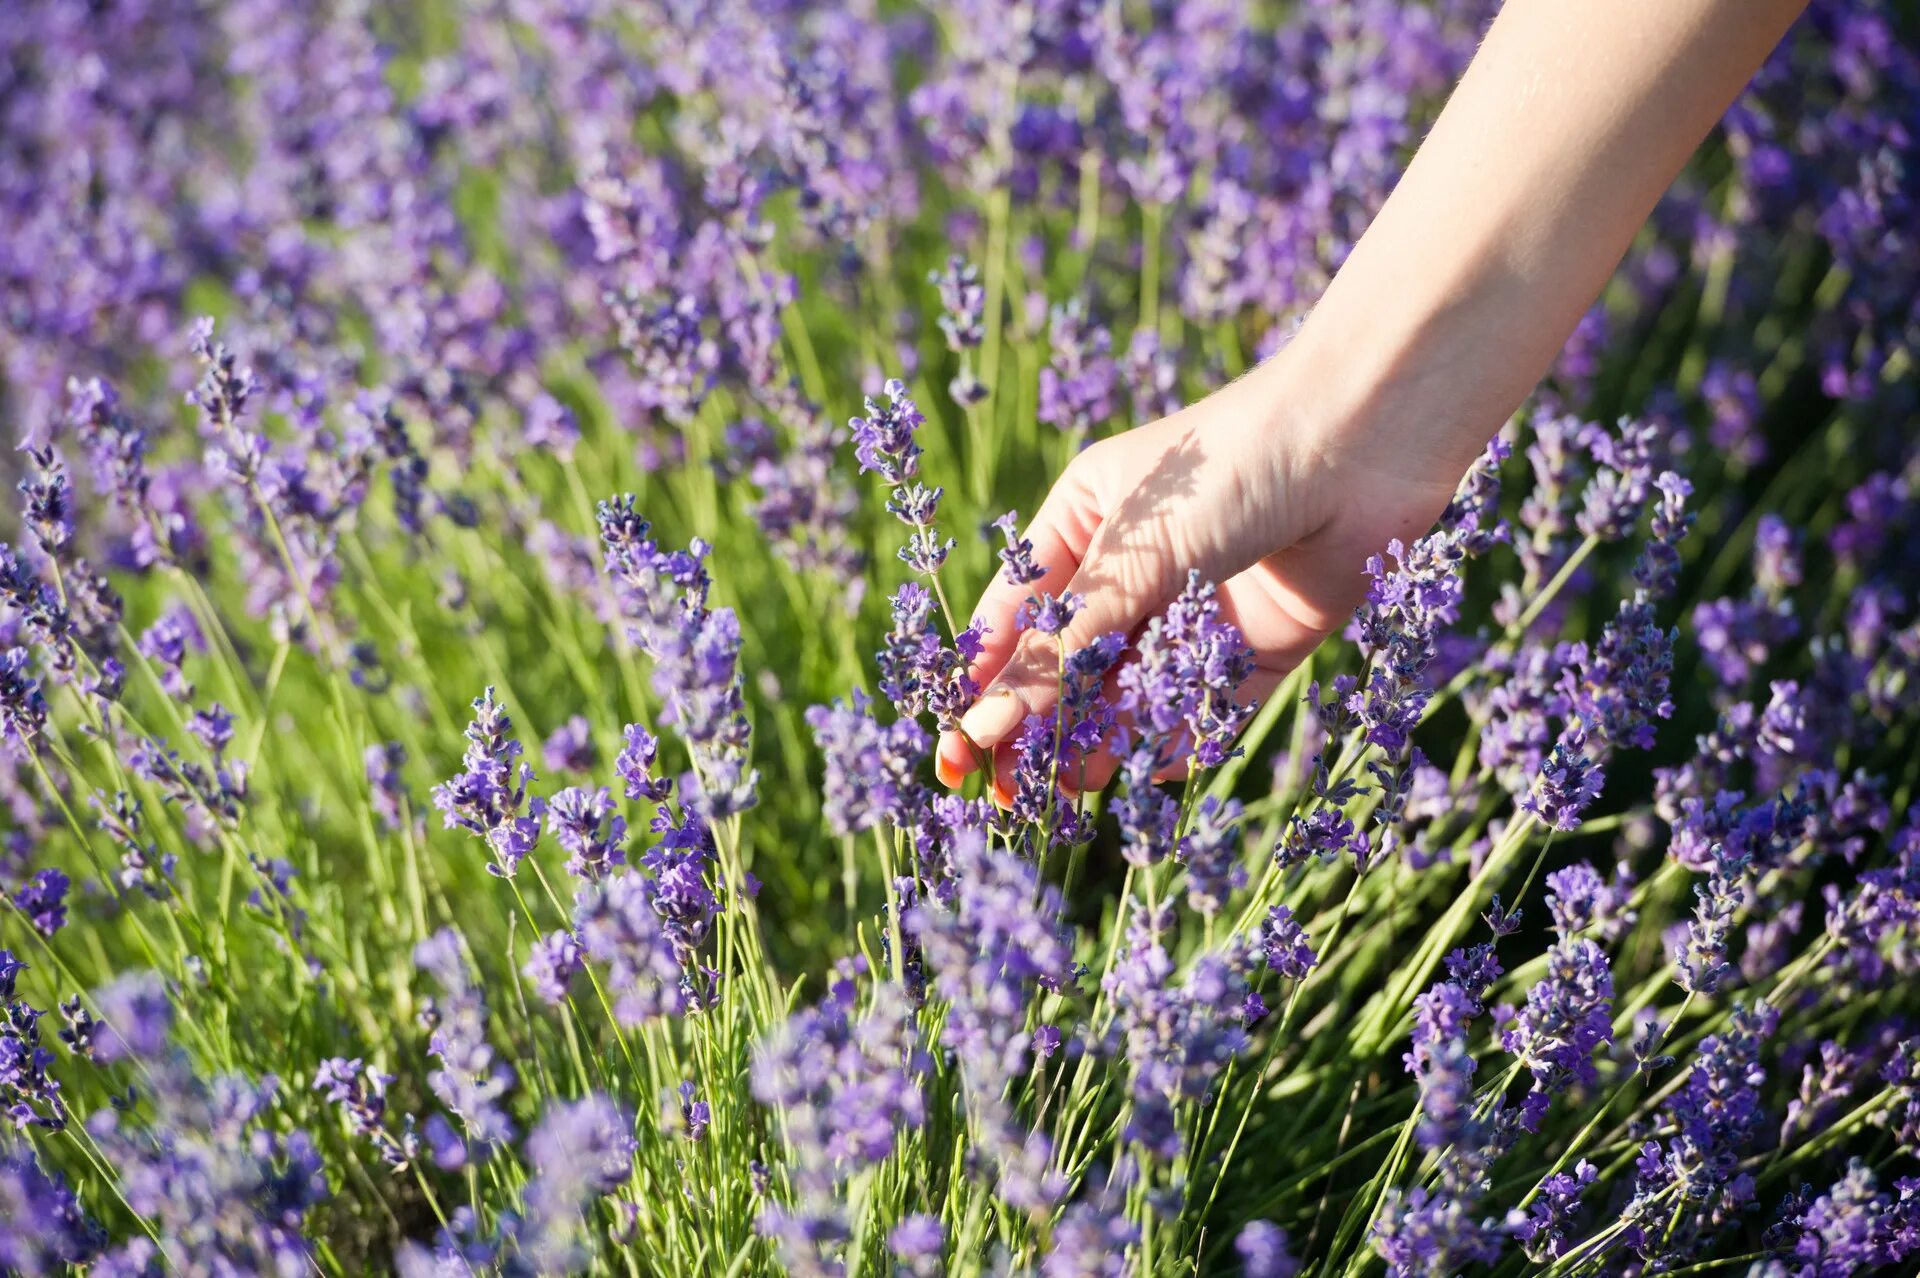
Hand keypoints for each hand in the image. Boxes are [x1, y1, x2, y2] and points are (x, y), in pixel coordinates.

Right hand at [934, 351, 1463, 798]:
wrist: (1369, 440)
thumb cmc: (1232, 465)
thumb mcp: (1133, 556)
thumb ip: (1065, 649)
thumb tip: (986, 724)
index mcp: (1085, 521)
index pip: (1016, 617)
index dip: (983, 684)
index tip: (954, 751)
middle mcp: (1136, 568)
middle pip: (1070, 666)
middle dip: (1037, 728)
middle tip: (1006, 796)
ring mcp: (1196, 608)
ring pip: (1132, 694)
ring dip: (1100, 741)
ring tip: (1068, 792)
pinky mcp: (1258, 644)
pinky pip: (1205, 706)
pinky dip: (1177, 739)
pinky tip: (1147, 770)